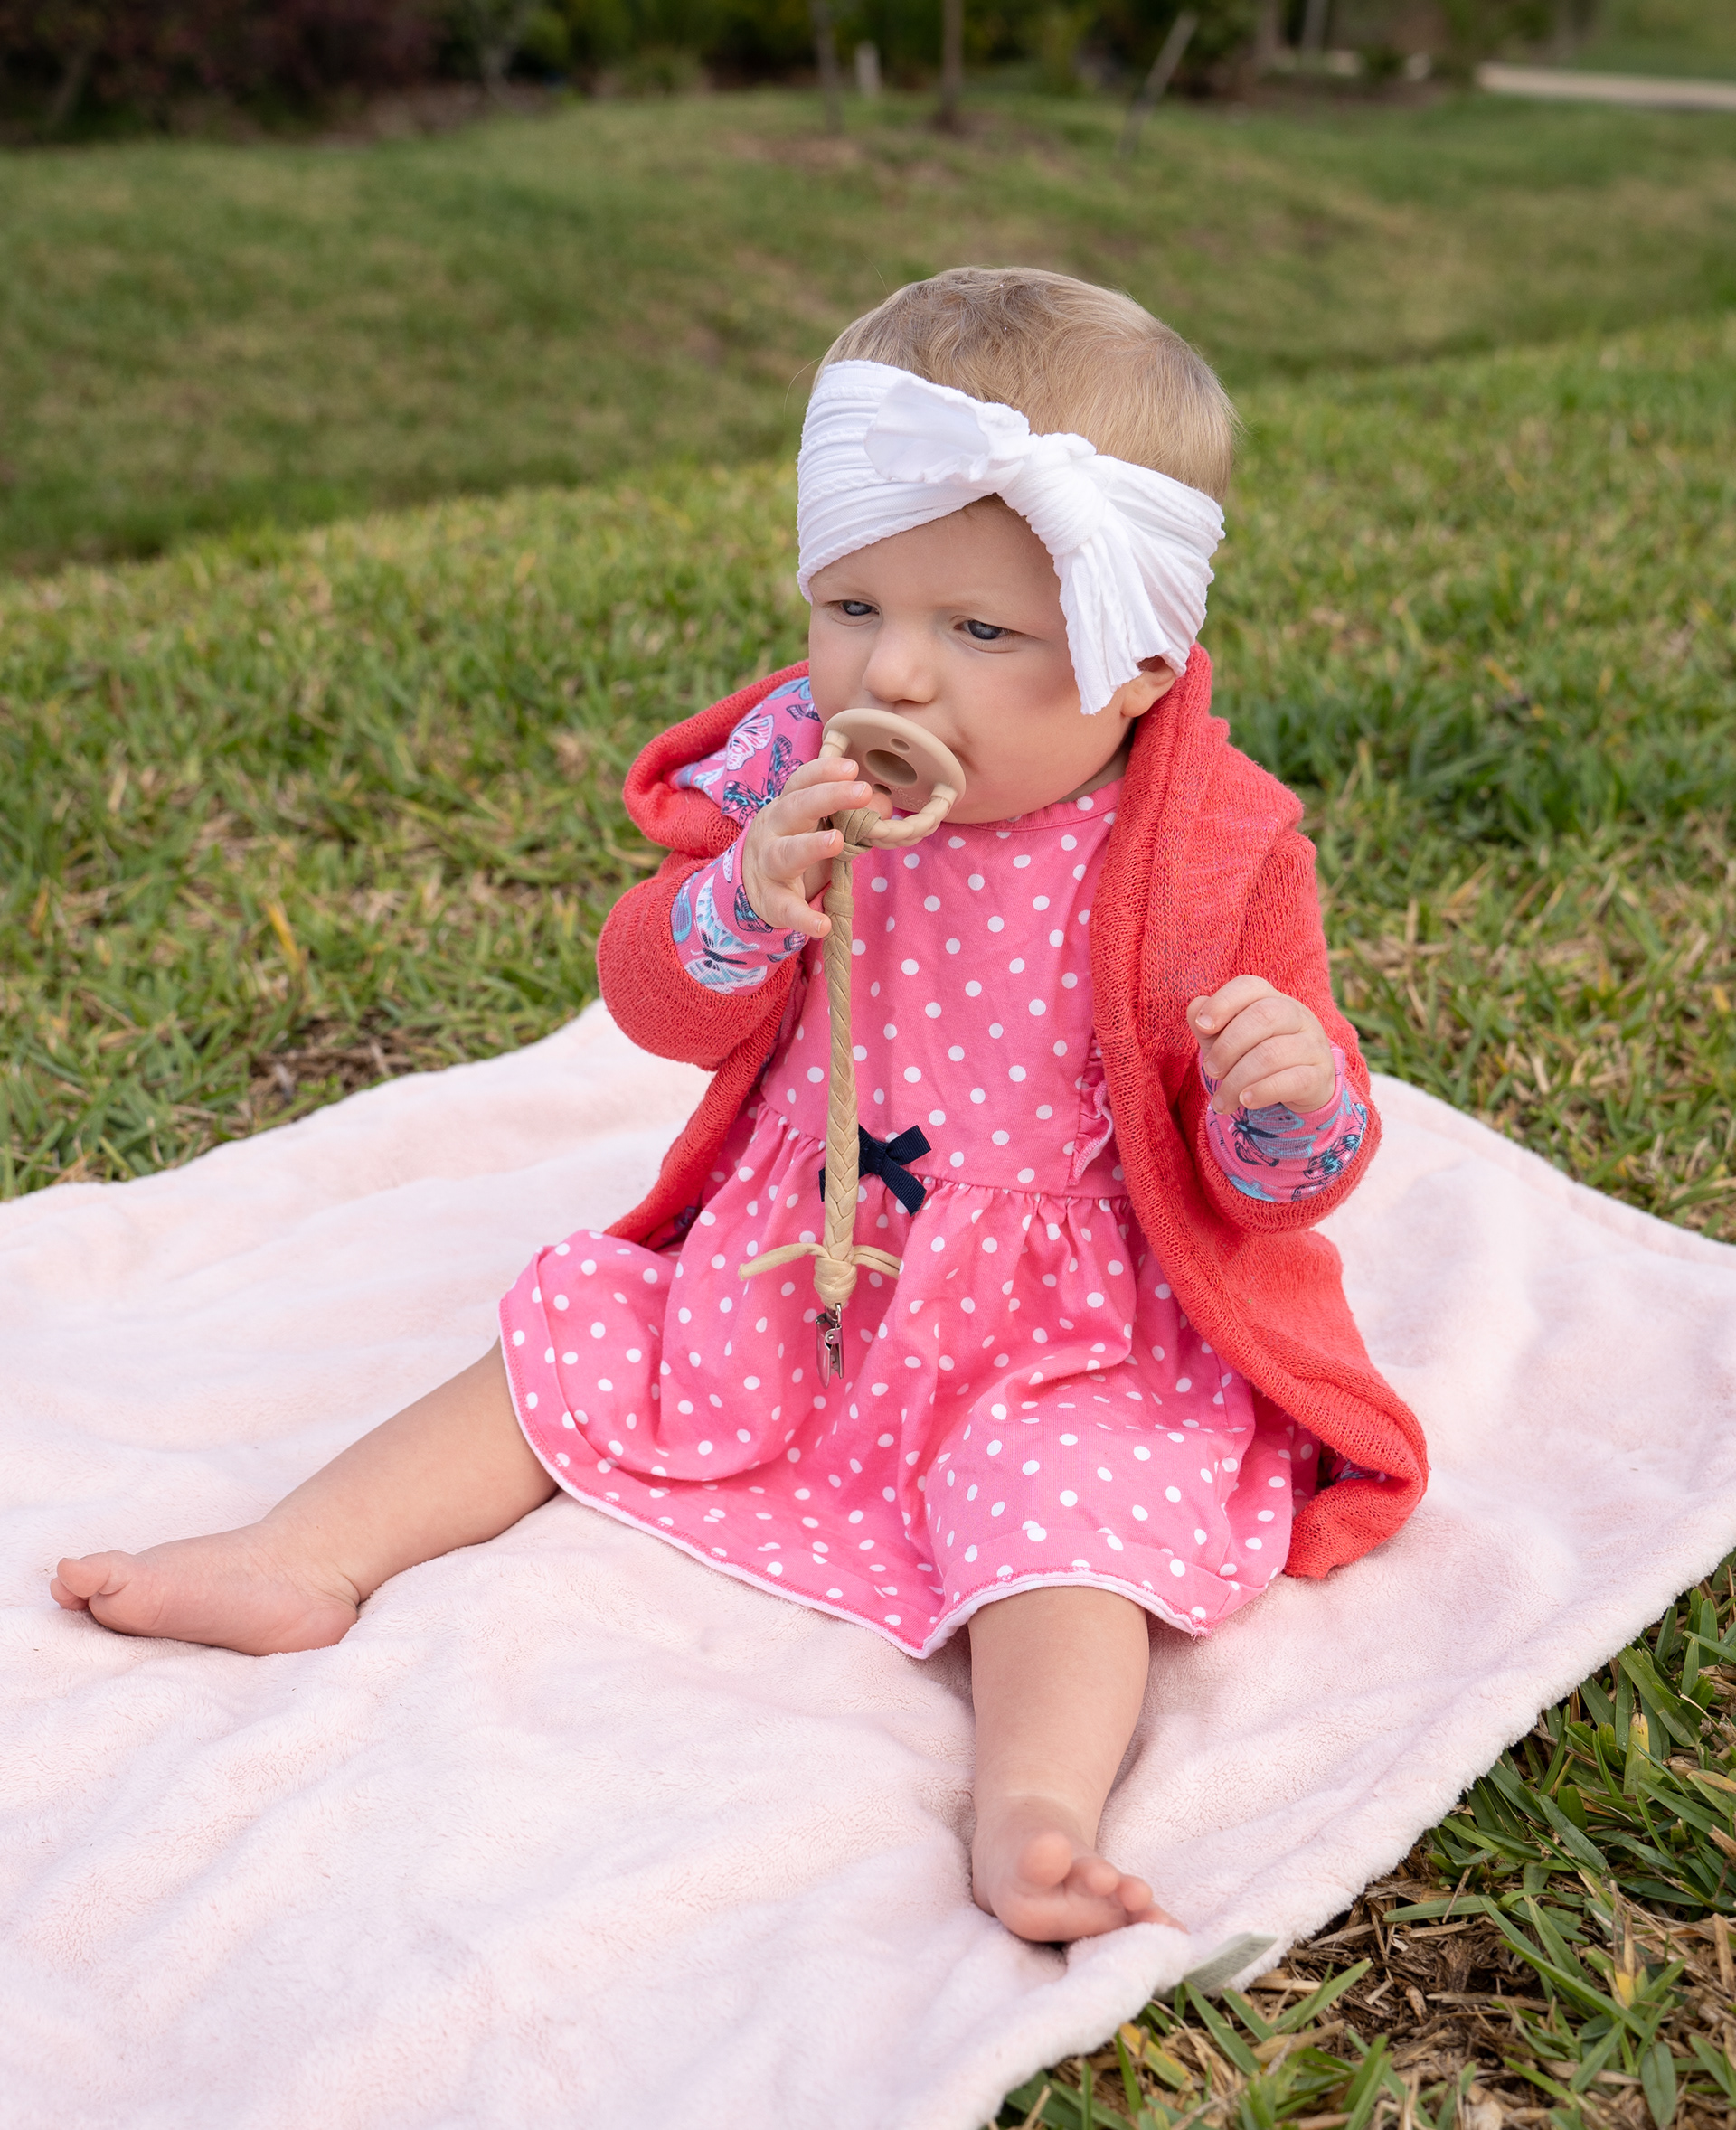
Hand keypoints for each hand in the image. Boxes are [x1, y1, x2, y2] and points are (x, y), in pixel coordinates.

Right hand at [739, 754, 875, 940]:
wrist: (751, 888)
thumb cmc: (794, 848)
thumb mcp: (819, 828)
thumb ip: (851, 816)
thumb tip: (883, 803)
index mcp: (787, 808)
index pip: (801, 782)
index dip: (824, 772)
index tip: (851, 767)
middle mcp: (773, 831)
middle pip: (795, 808)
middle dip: (827, 797)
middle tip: (861, 791)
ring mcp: (768, 866)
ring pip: (785, 853)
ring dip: (810, 846)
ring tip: (837, 841)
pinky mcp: (771, 900)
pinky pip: (786, 908)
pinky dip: (803, 917)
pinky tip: (822, 925)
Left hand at [1186, 976, 1335, 1114]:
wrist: (1299, 1087)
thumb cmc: (1254, 1056)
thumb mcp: (1227, 1040)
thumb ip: (1209, 1026)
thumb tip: (1195, 1008)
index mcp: (1271, 998)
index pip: (1249, 986)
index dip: (1223, 1003)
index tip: (1201, 1026)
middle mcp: (1297, 1015)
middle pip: (1262, 1017)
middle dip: (1227, 1046)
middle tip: (1210, 1070)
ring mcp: (1313, 1044)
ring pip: (1273, 1054)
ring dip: (1237, 1080)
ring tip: (1221, 1100)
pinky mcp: (1320, 1075)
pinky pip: (1293, 1080)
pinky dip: (1263, 1091)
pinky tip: (1245, 1101)